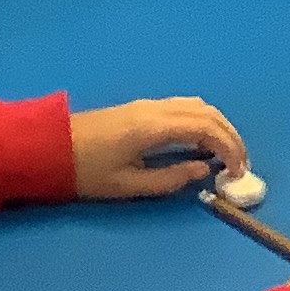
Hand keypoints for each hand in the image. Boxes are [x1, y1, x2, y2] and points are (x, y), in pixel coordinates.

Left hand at [70, 97, 247, 199]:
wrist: (48, 148)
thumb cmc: (86, 172)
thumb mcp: (128, 185)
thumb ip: (170, 178)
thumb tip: (203, 170)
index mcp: (155, 126)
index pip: (207, 129)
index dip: (230, 149)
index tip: (239, 173)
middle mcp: (156, 108)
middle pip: (208, 113)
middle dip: (231, 137)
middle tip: (240, 165)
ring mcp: (148, 104)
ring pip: (197, 106)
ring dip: (218, 126)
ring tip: (224, 155)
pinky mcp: (141, 108)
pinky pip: (184, 107)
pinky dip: (203, 121)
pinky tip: (201, 142)